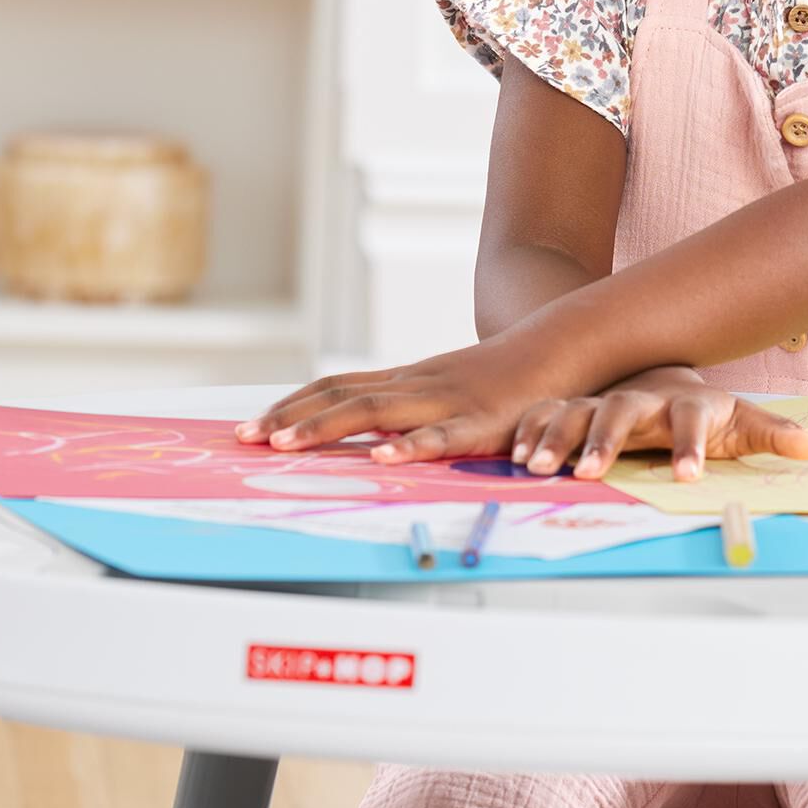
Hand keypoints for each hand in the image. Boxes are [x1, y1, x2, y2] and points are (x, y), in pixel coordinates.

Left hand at [237, 332, 565, 459]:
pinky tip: (383, 460)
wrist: (562, 347)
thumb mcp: (447, 390)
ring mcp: (445, 401)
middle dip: (289, 419)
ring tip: (285, 446)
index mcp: (405, 381)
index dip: (290, 406)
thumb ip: (410, 409)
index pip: (335, 388)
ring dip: (325, 428)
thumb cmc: (507, 378)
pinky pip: (441, 436)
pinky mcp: (481, 422)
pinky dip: (410, 447)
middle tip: (245, 439)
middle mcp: (415, 386)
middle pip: (340, 397)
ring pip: (374, 412)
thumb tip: (370, 436)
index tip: (250, 427)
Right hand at [509, 367, 807, 481]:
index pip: (690, 421)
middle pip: (620, 413)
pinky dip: (530, 433)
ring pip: (575, 413)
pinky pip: (545, 416)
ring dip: (557, 440)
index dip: (690, 448)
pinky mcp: (573, 408)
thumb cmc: (703, 411)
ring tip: (541, 468)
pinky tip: (516, 456)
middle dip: (605, 442)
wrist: (663, 375)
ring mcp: (602, 400)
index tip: (689, 477)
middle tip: (593, 474)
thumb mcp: (741, 422)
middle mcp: (639, 399)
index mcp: (684, 403)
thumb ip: (773, 435)